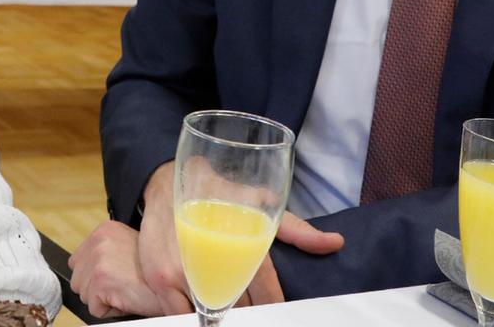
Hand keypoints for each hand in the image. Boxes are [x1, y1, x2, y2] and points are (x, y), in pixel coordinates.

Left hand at [68, 220, 163, 317]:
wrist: (173, 284)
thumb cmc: (155, 272)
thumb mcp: (129, 247)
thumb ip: (107, 250)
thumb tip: (91, 264)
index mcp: (104, 230)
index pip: (78, 261)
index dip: (95, 275)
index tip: (115, 276)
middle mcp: (99, 240)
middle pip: (77, 279)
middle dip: (96, 288)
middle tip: (122, 284)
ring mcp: (98, 259)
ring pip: (83, 294)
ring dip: (102, 299)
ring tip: (125, 290)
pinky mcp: (101, 279)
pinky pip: (94, 308)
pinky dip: (110, 310)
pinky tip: (126, 298)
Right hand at [141, 162, 345, 307]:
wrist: (167, 179)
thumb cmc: (220, 193)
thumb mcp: (258, 204)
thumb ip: (295, 231)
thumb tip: (335, 243)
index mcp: (241, 246)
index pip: (266, 295)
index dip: (273, 309)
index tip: (275, 314)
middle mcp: (210, 262)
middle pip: (237, 309)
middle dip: (247, 313)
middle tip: (252, 311)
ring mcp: (181, 273)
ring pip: (208, 313)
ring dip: (218, 313)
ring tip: (226, 305)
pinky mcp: (158, 278)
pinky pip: (178, 313)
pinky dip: (191, 313)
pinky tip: (200, 304)